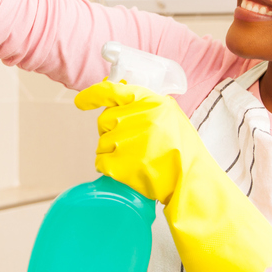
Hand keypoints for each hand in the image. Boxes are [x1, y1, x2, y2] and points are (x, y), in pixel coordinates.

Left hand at [75, 78, 271, 271]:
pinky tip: (127, 171)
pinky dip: (109, 168)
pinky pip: (101, 162)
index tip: (80, 101)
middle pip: (105, 121)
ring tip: (137, 160)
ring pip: (101, 143)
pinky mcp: (120, 164)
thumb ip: (145, 106)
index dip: (93, 94)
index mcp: (151, 102)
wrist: (191, 181)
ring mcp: (126, 141)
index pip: (113, 91)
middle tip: (133, 145)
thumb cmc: (182, 150)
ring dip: (112, 152)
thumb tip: (115, 95)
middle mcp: (137, 118)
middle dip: (112, 132)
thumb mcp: (170, 117)